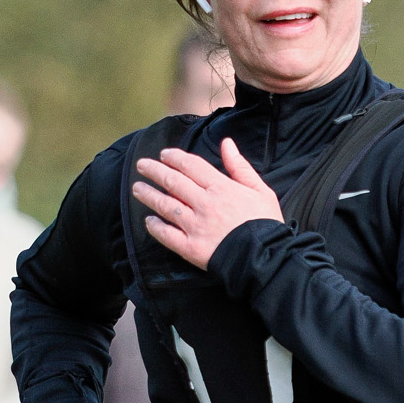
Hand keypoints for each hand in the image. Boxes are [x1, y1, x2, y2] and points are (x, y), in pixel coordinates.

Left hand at [131, 136, 282, 269]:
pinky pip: (167, 235)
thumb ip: (240, 166)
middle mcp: (205, 204)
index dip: (174, 157)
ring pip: (165, 205)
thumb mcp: (260, 190)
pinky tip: (149, 221)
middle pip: (173, 181)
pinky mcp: (191, 248)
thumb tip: (226, 143)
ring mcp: (196, 226)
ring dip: (149, 195)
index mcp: (221, 187)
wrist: (266, 259)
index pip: (190, 166)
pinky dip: (156, 227)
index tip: (164, 154)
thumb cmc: (266, 224)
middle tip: (142, 165)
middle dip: (154, 170)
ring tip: (137, 188)